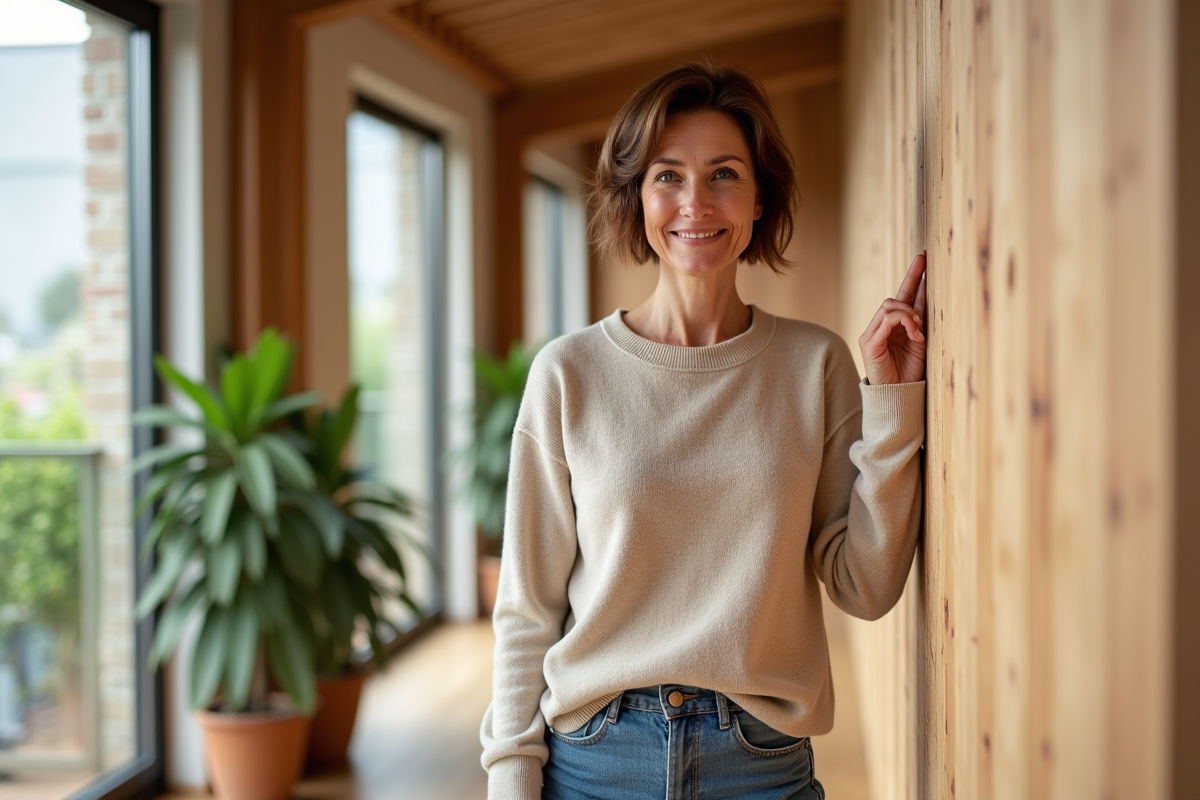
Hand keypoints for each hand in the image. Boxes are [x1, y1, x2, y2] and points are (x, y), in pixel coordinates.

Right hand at [859, 252, 926, 384]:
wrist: (900, 397)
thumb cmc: (911, 374)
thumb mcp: (921, 342)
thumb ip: (920, 322)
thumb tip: (928, 296)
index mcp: (894, 328)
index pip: (903, 297)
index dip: (913, 278)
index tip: (923, 259)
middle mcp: (880, 328)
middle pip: (895, 297)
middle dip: (912, 280)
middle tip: (925, 263)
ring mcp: (872, 334)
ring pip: (889, 305)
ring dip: (909, 312)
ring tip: (919, 328)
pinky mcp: (869, 342)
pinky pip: (886, 319)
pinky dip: (904, 322)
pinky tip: (915, 334)